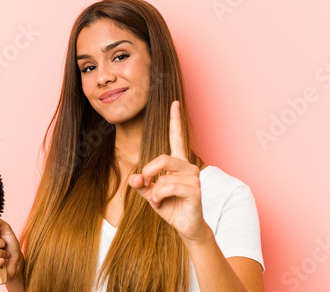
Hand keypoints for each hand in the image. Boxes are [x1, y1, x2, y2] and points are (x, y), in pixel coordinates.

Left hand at [128, 100, 211, 243]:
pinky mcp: (195, 190)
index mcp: (179, 163)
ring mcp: (194, 178)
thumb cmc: (170, 206)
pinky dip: (159, 196)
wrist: (185, 227)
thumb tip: (134, 178)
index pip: (177, 137)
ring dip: (154, 191)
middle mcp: (188, 167)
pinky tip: (160, 204)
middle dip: (149, 172)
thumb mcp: (151, 194)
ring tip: (156, 200)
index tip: (174, 103)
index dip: (175, 120)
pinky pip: (169, 187)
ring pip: (164, 176)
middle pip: (163, 158)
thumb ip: (142, 184)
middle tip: (144, 184)